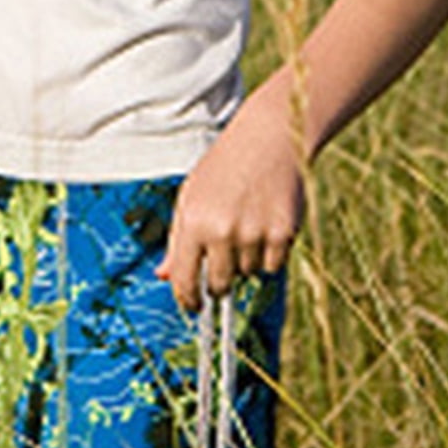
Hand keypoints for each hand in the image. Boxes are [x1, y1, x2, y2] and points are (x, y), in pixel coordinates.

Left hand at [158, 100, 306, 313]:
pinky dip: (269, 254)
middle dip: (218, 280)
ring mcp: (254, 234)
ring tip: (245, 224)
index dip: (187, 299)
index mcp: (192, 222)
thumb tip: (163, 276)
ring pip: (248, 274)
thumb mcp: (190, 198)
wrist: (268, 141)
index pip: (185, 278)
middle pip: (219, 284)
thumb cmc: (223, 169)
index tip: (192, 307)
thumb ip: (177, 240)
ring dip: (245, 260)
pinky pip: (273, 265)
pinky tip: (265, 225)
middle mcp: (222, 232)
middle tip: (222, 258)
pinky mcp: (284, 234)